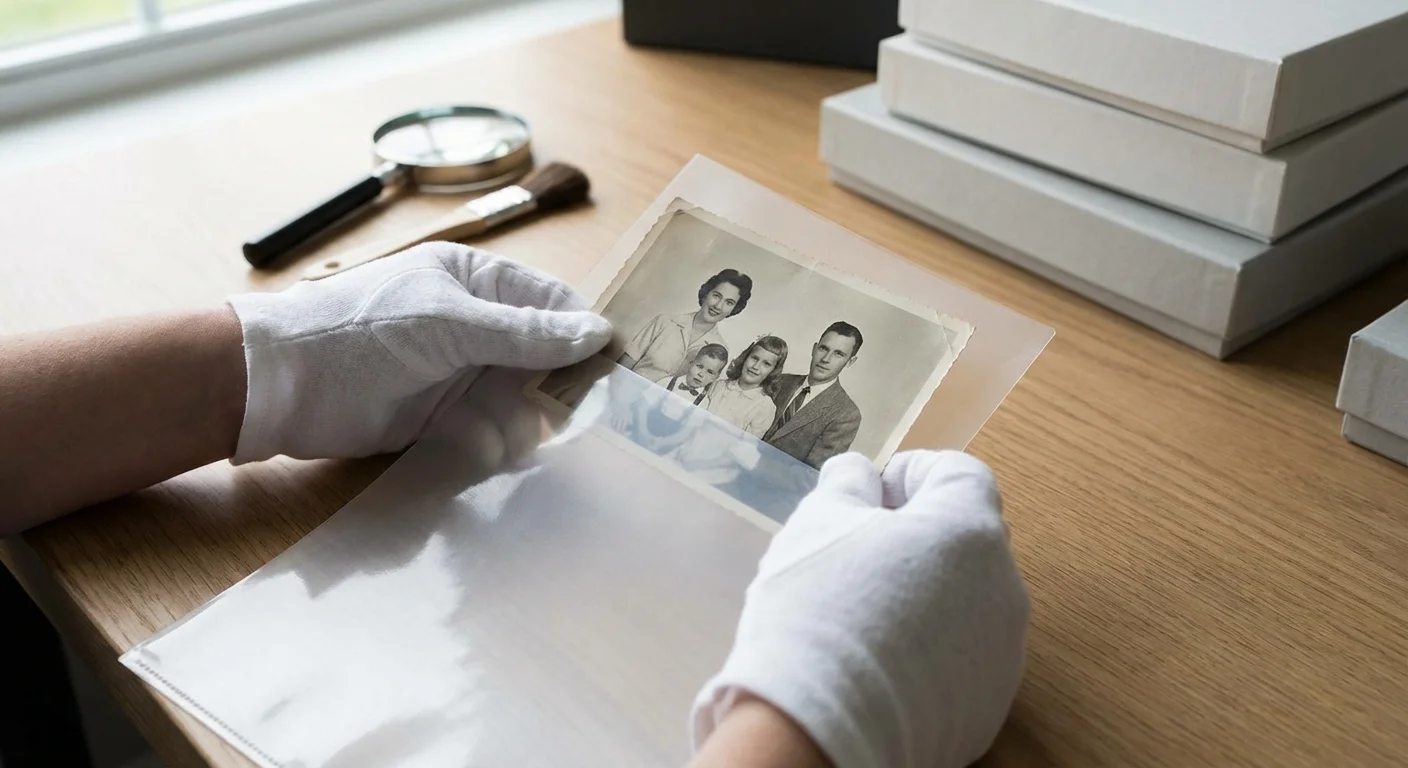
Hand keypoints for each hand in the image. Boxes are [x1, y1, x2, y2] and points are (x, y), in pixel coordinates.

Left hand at [227, 242, 609, 462]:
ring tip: (516, 436)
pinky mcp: (441, 419)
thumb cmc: (362, 333)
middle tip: (577, 416)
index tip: (614, 366)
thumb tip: (599, 332)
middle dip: (559, 386)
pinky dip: (495, 444)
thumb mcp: (450, 325)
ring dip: (525, 422)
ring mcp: (458, 373)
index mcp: (476, 281)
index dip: (583, 329)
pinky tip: (484, 448)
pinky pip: (490, 432)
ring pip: (520, 400)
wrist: (279, 387)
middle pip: (543, 356)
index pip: (552, 300)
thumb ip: (526, 333)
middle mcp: (474, 326)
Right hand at [691, 451, 1029, 767]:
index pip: (962, 474)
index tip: (872, 495)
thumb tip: (862, 477)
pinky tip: (877, 663)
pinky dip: (929, 650)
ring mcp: (1002, 654)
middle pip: (968, 540)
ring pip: (968, 602)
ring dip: (926, 594)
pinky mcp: (987, 707)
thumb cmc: (818, 609)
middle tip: (858, 551)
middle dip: (919, 535)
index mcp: (969, 530)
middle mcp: (1004, 589)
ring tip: (863, 614)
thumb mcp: (818, 520)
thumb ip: (849, 482)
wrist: (819, 730)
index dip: (914, 473)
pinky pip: (962, 658)